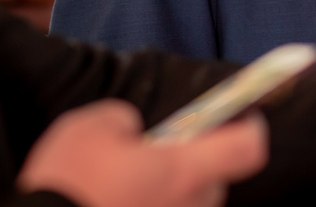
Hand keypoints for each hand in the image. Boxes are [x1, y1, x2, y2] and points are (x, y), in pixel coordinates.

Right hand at [17, 100, 267, 206]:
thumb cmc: (66, 186)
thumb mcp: (89, 128)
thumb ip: (123, 120)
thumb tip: (132, 132)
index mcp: (183, 172)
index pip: (247, 148)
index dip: (249, 128)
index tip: (242, 117)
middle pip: (214, 181)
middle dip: (193, 166)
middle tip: (156, 158)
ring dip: (168, 197)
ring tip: (127, 188)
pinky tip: (114, 205)